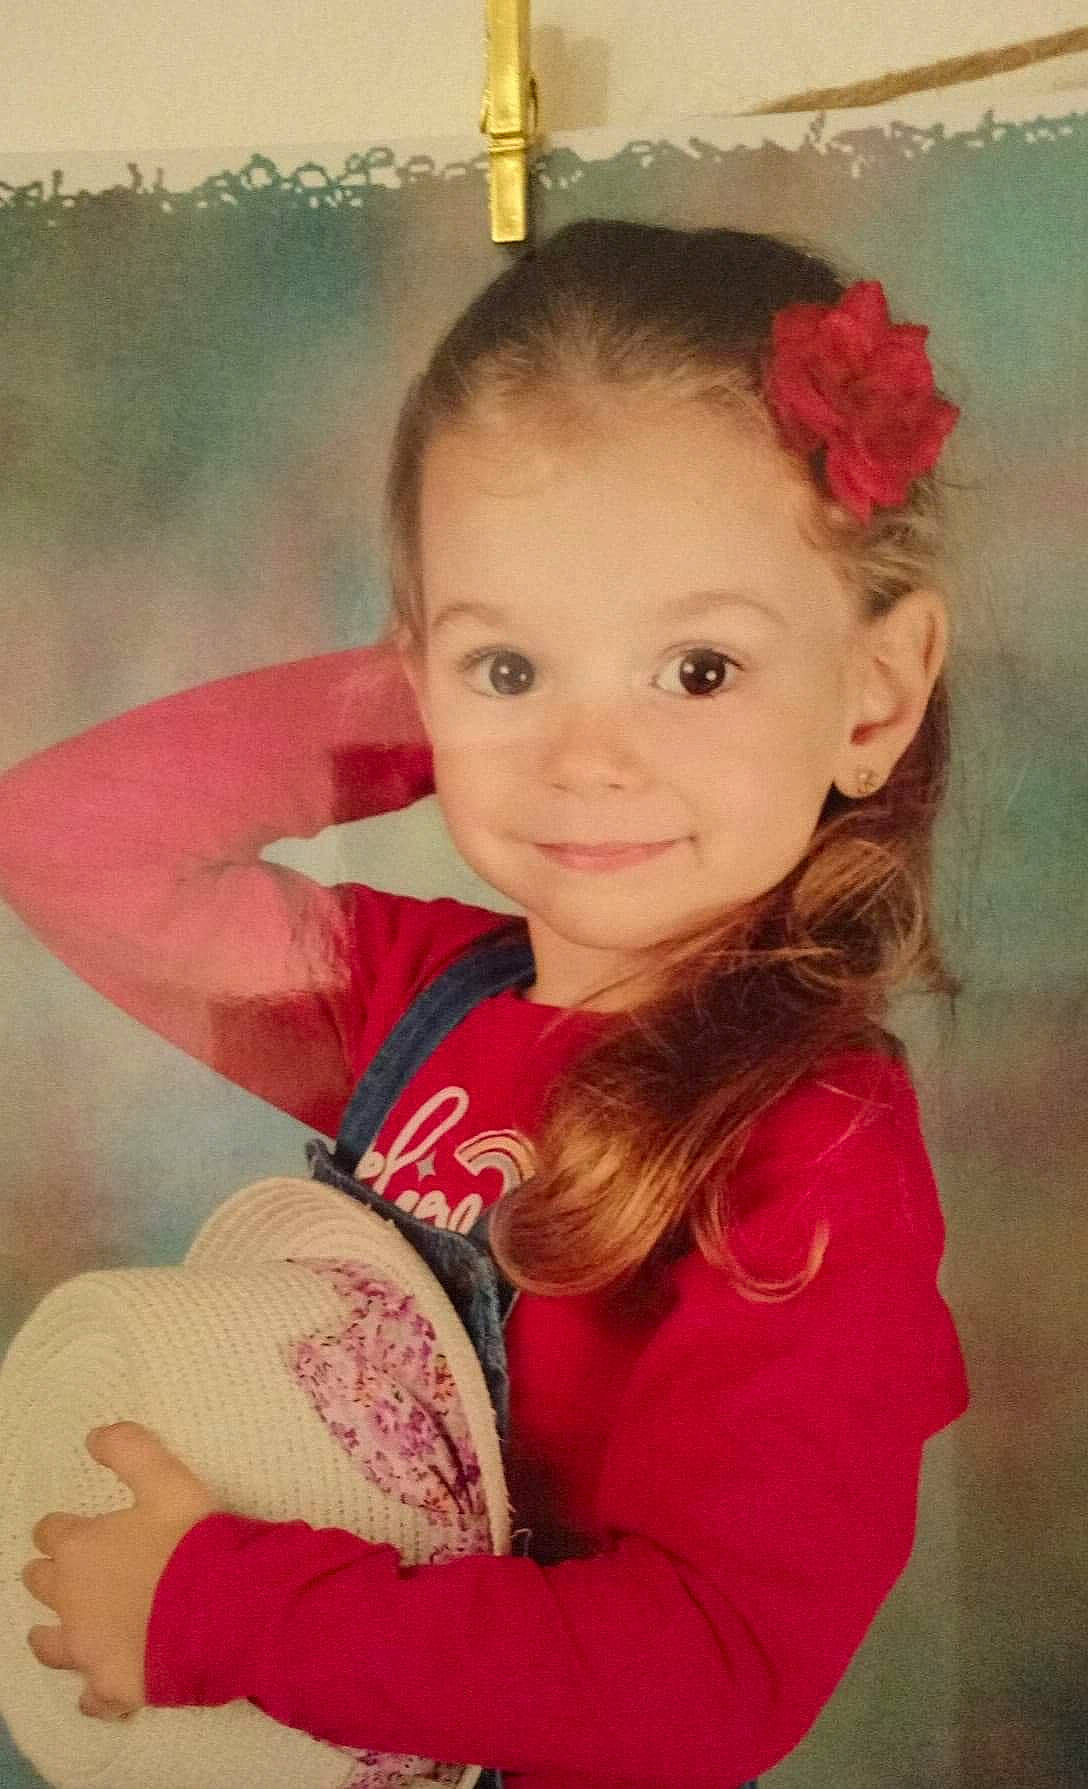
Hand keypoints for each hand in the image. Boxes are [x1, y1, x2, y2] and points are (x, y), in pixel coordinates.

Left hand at [22, 1422, 218, 1719]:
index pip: (52, 1532)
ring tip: (56, 1635)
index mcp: (81, 1548)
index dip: (63, 1529)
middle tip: (70, 1574)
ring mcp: (89, 1649)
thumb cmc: (192, 1540)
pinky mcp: (112, 1686)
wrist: (223, 1611)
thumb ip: (130, 1450)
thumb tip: (93, 1435)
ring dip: (53, 1637)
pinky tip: (96, 1692)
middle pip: (42, 1585)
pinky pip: (92, 1698)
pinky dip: (92, 1693)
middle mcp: (72, 1600)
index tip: (74, 1528)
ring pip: (51, 1646)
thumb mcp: (167, 1479)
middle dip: (51, 1576)